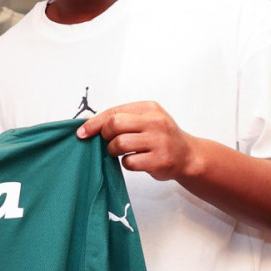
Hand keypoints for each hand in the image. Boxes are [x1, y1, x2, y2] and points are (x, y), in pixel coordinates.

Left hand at [76, 101, 198, 181]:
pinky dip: (127, 163)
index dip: (94, 123)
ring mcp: (159, 141)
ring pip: (120, 144)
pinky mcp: (160, 160)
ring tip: (120, 151)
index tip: (82, 133)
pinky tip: (135, 161)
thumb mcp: (146, 119)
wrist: (188, 155)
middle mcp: (156, 122)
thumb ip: (121, 118)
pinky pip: (129, 162)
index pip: (114, 112)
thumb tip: (87, 123)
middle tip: (109, 142)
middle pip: (115, 125)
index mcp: (149, 108)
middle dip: (105, 135)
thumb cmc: (160, 136)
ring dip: (113, 150)